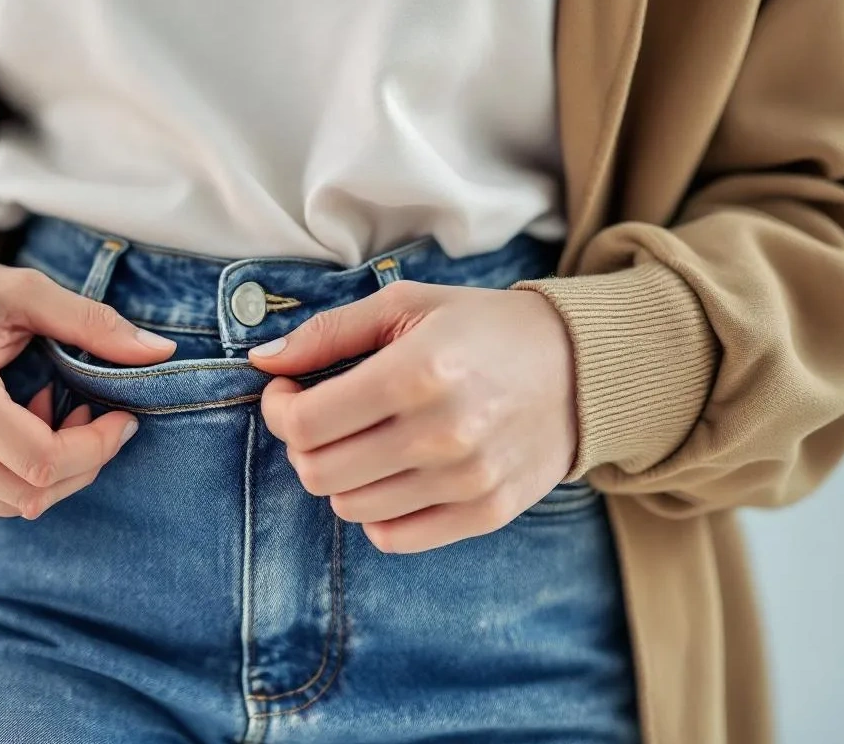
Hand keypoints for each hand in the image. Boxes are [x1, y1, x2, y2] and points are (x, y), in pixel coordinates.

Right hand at [0, 251, 175, 519]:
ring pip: (11, 506)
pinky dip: (19, 480)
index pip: (43, 459)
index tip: (123, 417)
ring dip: (52, 473)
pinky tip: (23, 430)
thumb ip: (94, 323)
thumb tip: (163, 354)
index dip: (97, 448)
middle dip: (83, 463)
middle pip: (31, 493)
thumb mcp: (23, 291)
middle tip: (94, 414)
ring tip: (52, 414)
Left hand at [250, 281, 576, 552]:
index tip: (288, 392)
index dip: (280, 410)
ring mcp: (466, 480)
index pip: (306, 423)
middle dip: (303, 445)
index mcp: (417, 372)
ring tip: (363, 441)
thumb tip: (262, 360)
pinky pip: (394, 538)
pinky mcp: (486, 512)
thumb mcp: (406, 307)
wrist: (581, 367)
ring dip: (340, 476)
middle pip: (319, 472)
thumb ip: (327, 333)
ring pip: (350, 508)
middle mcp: (442, 433)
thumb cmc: (482, 329)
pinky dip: (377, 512)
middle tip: (320, 419)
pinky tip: (390, 473)